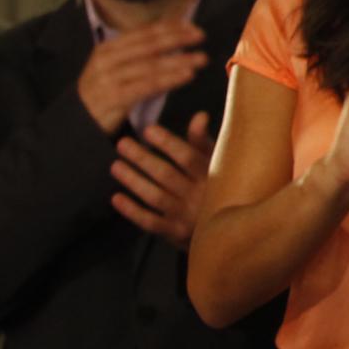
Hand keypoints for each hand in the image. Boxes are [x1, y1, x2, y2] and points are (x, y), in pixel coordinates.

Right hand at [78, 21, 206, 134]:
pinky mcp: (114, 97)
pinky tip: (188, 76)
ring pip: (151, 65)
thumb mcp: (115, 68)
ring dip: (179, 60)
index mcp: (108, 48)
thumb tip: (172, 36)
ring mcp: (109, 78)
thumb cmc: (104, 92)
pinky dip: (170, 79)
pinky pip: (148, 85)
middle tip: (201, 36)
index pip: (142, 32)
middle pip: (148, 45)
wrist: (78, 120)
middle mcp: (107, 59)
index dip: (169, 27)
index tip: (192, 25)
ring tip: (202, 58)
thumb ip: (139, 54)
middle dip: (177, 39)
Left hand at [110, 111, 212, 248]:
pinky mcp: (175, 233)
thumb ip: (204, 142)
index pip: (188, 157)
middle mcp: (200, 196)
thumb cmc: (219, 187)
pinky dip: (132, 210)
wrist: (233, 230)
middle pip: (166, 175)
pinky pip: (150, 222)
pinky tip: (116, 197)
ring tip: (116, 166)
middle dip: (142, 158)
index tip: (148, 130)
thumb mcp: (218, 164)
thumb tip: (199, 115)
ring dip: (133, 181)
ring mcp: (187, 216)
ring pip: (155, 197)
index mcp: (213, 176)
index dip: (168, 143)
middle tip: (122, 143)